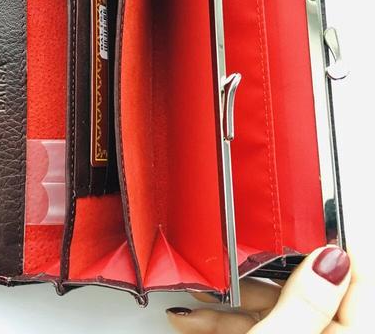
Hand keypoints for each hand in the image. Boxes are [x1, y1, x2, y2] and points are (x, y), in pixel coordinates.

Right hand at [166, 245, 371, 332]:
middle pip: (301, 294)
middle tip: (220, 272)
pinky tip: (197, 324)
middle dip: (249, 284)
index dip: (320, 245)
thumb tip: (331, 254)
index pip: (355, 272)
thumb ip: (309, 299)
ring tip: (193, 308)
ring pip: (276, 316)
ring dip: (229, 310)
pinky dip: (229, 329)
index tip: (289, 224)